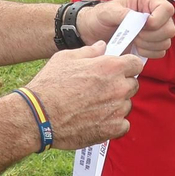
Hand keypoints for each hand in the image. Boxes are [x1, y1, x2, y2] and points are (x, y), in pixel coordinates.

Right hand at [25, 43, 142, 149]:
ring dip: (116, 104)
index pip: (136, 63)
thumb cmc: (50, 85)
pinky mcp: (112, 129)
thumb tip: (102, 46)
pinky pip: (123, 124)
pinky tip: (98, 120)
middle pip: (132, 84)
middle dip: (120, 84)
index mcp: (110, 67)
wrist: (39, 116)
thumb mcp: (65, 58)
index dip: (127, 66)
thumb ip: (89, 51)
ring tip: (94, 106)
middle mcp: (118, 88)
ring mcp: (117, 110)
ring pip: (126, 104)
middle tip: (101, 89)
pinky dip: (114, 123)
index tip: (119, 70)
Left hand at [76, 0, 174, 58]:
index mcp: (147, 0)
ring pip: (166, 42)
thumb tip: (136, 19)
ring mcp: (156, 30)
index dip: (158, 20)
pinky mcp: (153, 44)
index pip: (167, 8)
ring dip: (148, 45)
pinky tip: (136, 48)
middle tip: (135, 35)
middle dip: (151, 36)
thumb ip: (121, 13)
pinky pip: (161, 52)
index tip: (143, 25)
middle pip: (170, 29)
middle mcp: (155, 14)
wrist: (94, 33)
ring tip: (133, 41)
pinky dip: (148, 53)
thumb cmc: (99, 17)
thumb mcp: (106, 12)